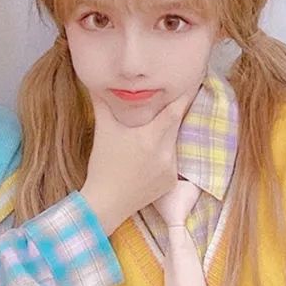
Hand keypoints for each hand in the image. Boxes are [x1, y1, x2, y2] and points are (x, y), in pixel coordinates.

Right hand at [80, 88, 189, 233]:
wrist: (106, 203)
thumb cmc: (103, 165)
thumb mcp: (103, 131)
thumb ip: (103, 104)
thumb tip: (96, 83)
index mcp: (150, 137)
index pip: (175, 110)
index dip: (184, 96)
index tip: (189, 82)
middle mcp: (165, 152)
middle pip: (175, 124)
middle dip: (173, 113)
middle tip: (172, 99)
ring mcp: (171, 169)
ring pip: (173, 143)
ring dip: (166, 136)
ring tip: (151, 134)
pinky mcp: (171, 182)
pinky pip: (171, 162)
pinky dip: (163, 156)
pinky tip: (147, 159)